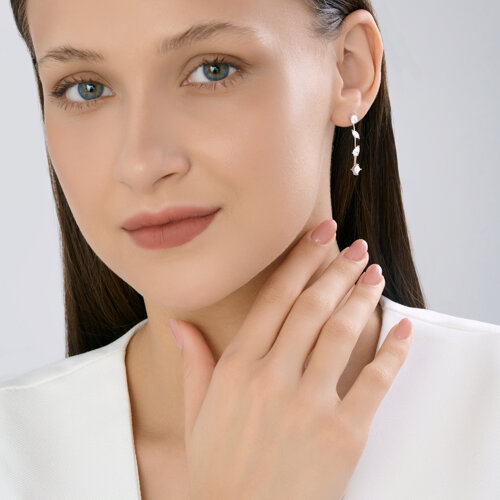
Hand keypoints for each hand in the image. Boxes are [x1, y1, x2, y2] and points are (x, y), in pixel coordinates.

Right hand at [171, 219, 412, 499]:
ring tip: (375, 275)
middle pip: (312, 307)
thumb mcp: (196, 414)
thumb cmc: (217, 470)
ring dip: (362, 298)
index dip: (300, 261)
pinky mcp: (343, 435)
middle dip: (338, 270)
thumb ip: (194, 362)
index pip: (275, 298)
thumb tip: (179, 323)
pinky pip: (374, 382)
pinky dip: (393, 352)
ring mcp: (309, 405)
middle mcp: (272, 378)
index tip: (318, 235)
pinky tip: (401, 329)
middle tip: (356, 247)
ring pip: (341, 333)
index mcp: (237, 368)